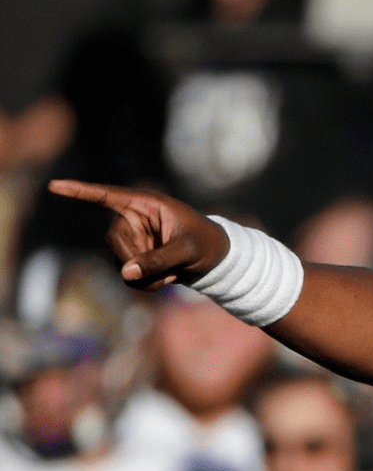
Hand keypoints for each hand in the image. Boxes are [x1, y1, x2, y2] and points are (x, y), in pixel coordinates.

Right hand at [47, 179, 229, 289]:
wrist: (218, 260)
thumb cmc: (207, 244)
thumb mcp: (187, 250)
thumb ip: (158, 259)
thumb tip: (126, 272)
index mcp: (147, 204)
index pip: (108, 195)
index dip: (81, 191)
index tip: (54, 186)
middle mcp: (135, 220)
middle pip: (113, 241)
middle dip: (134, 260)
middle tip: (162, 270)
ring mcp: (134, 241)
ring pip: (120, 263)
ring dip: (144, 276)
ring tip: (172, 274)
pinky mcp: (136, 259)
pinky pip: (128, 277)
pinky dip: (147, 284)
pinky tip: (168, 280)